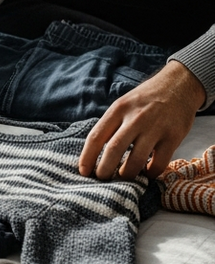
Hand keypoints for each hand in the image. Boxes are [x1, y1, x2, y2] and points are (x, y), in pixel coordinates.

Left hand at [78, 60, 204, 179]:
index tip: (83, 172)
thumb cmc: (145, 100)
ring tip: (123, 177)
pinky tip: (146, 172)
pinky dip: (150, 173)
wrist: (180, 84)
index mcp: (118, 109)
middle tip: (102, 178)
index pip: (96, 137)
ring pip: (136, 160)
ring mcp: (156, 127)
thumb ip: (110, 125)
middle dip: (104, 170)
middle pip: (114, 150)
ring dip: (127, 174)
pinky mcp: (173, 136)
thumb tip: (92, 153)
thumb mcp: (123, 104)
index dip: (86, 158)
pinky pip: (159, 163)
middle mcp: (136, 118)